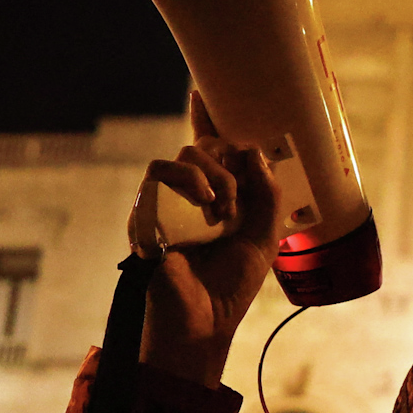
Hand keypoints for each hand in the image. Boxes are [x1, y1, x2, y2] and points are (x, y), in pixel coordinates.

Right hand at [134, 92, 283, 386]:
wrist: (202, 321)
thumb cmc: (230, 286)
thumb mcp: (264, 237)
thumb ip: (267, 194)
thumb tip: (254, 152)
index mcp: (218, 198)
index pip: (211, 149)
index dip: (205, 118)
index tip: (202, 92)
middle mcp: (190, 195)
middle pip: (207, 145)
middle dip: (231, 163)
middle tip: (238, 202)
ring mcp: (166, 201)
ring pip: (187, 155)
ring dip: (215, 177)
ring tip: (222, 213)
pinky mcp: (145, 210)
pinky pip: (159, 173)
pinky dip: (189, 182)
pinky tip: (206, 208)